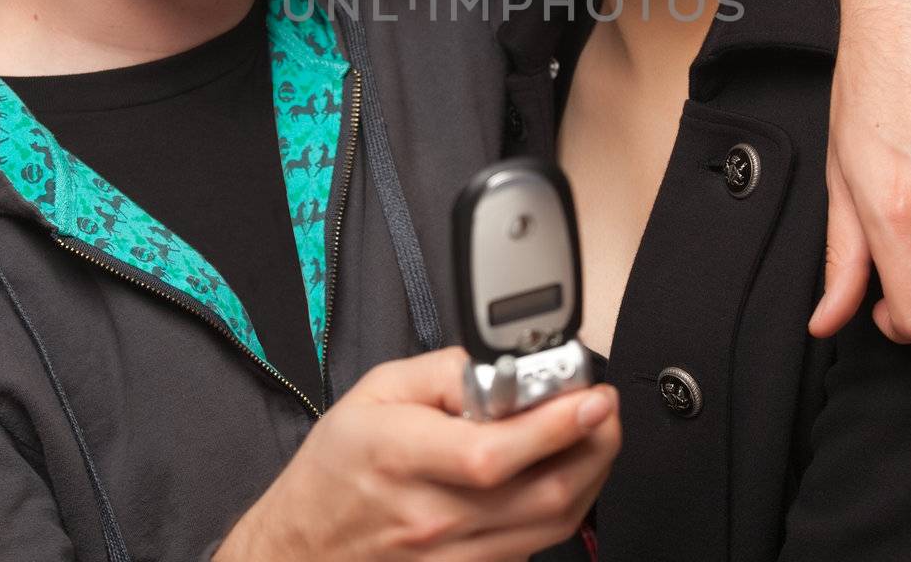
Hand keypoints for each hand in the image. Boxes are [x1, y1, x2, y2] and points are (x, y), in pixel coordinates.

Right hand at [216, 346, 619, 561]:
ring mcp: (456, 556)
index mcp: (404, 459)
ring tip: (594, 434)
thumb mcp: (374, 392)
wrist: (305, 546)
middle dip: (595, 443)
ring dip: (590, 475)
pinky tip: (561, 473)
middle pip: (544, 491)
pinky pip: (536, 543)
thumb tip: (498, 367)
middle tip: (605, 408)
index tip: (591, 395)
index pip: (495, 451)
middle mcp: (435, 515)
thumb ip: (441, 370)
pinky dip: (563, 506)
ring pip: (554, 522)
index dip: (556, 424)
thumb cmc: (336, 470)